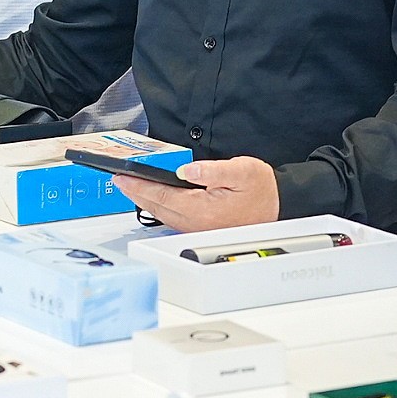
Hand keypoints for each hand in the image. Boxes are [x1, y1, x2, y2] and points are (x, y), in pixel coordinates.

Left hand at [115, 156, 282, 231]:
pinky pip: (171, 216)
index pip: (161, 195)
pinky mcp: (200, 226)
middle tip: (117, 180)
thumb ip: (212, 170)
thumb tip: (185, 170)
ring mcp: (196, 227)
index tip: (121, 177)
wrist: (279, 208)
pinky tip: (152, 197)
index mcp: (202, 209)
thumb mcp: (241, 171)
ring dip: (143, 199)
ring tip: (129, 186)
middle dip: (134, 192)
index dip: (138, 185)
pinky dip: (157, 205)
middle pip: (156, 206)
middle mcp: (195, 222)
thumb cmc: (262, 190)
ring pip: (161, 213)